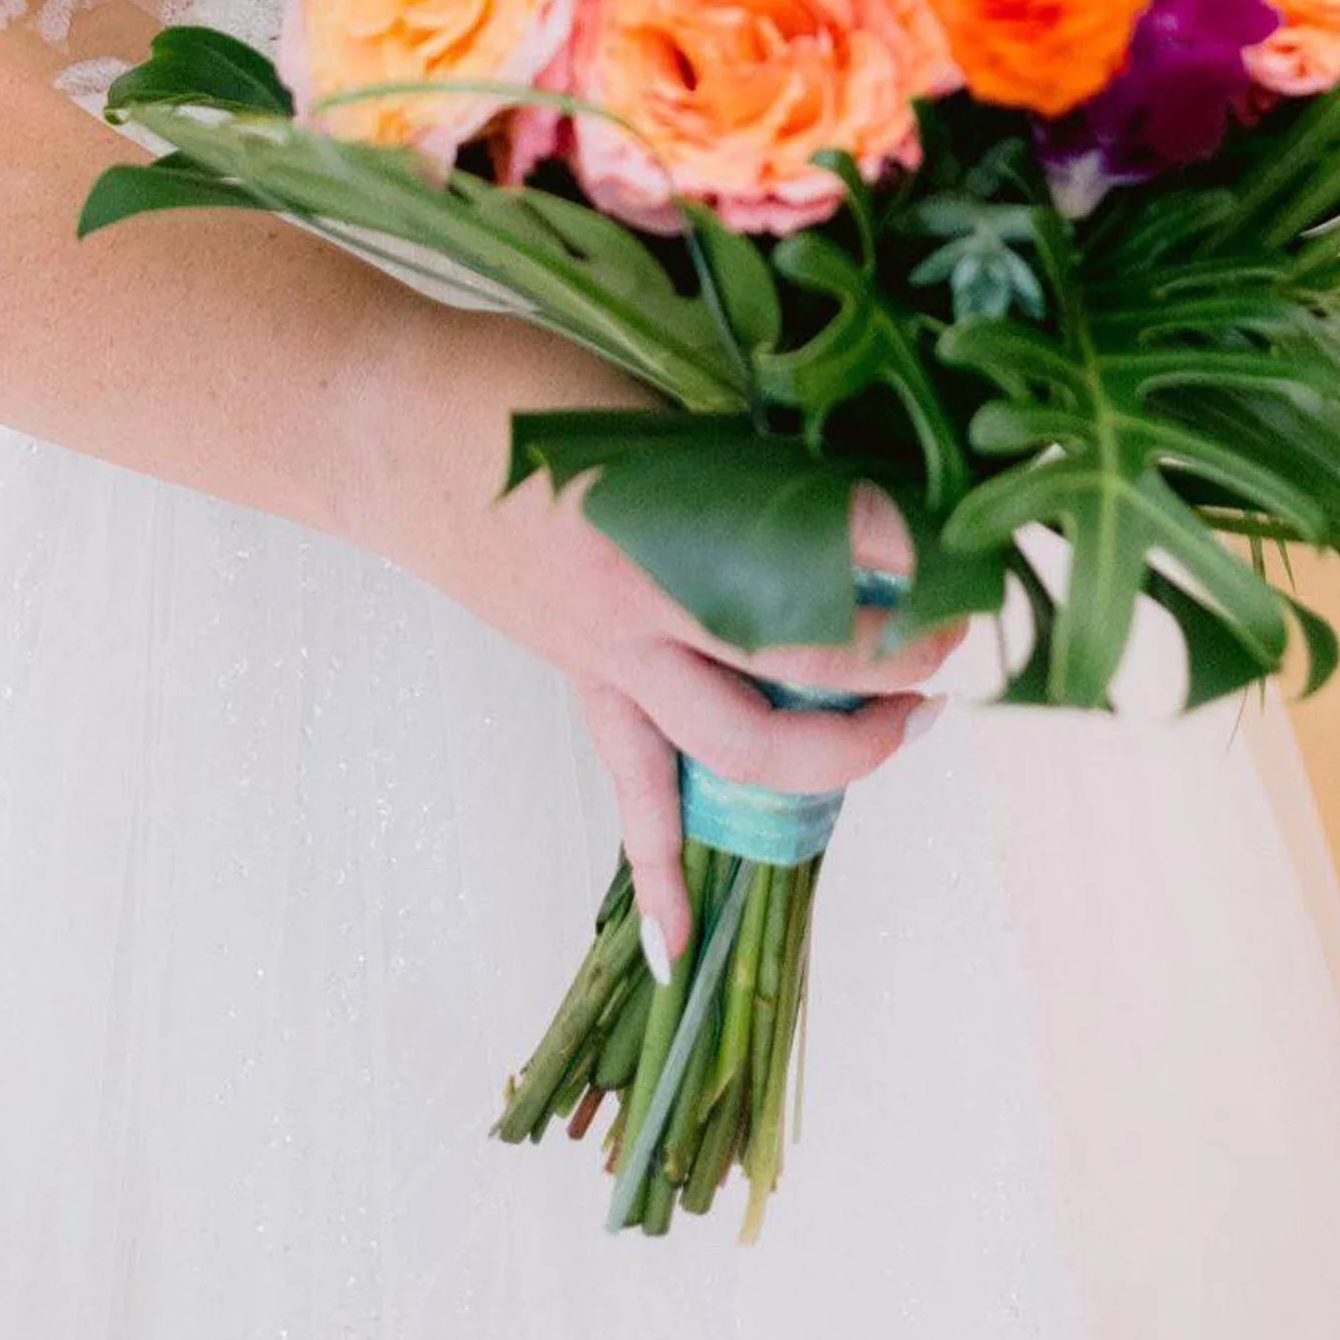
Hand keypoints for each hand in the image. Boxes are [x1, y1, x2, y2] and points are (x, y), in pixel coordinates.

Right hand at [342, 302, 959, 973]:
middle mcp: (641, 603)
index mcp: (658, 518)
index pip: (810, 546)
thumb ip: (728, 456)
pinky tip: (681, 956)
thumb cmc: (513, 384)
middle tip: (950, 634)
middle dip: (887, 660)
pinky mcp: (583, 676)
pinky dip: (661, 874)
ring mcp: (608, 654)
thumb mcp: (639, 396)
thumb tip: (833, 486)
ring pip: (735, 743)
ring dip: (833, 750)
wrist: (389, 426)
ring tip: (905, 728)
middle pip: (794, 661)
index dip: (892, 545)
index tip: (950, 537)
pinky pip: (632, 790)